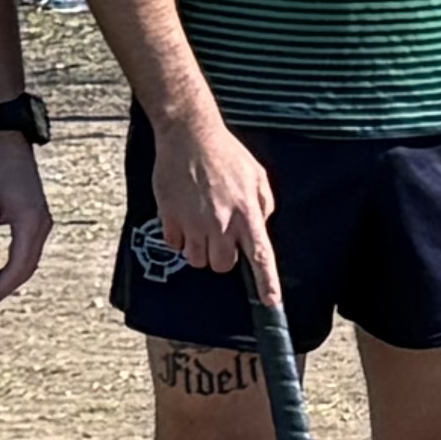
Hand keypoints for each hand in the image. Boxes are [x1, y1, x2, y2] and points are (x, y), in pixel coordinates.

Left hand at [0, 133, 54, 312]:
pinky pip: (28, 252)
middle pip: (27, 269)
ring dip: (9, 280)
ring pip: (28, 262)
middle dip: (5, 289)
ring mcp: (42, 224)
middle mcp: (42, 227)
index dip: (1, 288)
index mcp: (30, 224)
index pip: (18, 266)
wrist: (11, 148)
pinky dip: (13, 267)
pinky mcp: (36, 221)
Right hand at [150, 110, 281, 304]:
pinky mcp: (170, 219)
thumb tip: (259, 227)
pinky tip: (184, 214)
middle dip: (223, 256)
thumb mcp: (257, 177)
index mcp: (248, 213)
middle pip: (222, 265)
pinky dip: (180, 237)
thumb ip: (263, 206)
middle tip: (221, 235)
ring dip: (200, 248)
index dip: (267, 283)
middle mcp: (221, 223)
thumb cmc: (227, 155)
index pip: (261, 256)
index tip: (270, 303)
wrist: (189, 137)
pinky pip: (175, 245)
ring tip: (201, 222)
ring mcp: (194, 223)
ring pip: (197, 259)